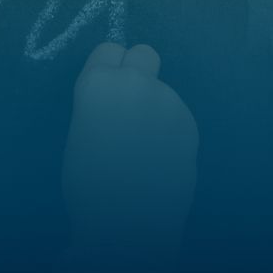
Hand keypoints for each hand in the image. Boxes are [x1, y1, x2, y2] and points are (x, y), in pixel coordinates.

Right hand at [61, 42, 198, 265]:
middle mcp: (135, 83)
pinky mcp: (190, 126)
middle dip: (138, 69)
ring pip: (162, 90)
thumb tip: (121, 101)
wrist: (127, 223)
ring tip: (143, 147)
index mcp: (98, 83)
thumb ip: (103, 104)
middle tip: (130, 101)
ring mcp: (167, 102)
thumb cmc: (88, 182)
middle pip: (144, 54)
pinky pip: (176, 117)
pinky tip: (160, 158)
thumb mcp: (82, 130)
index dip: (109, 67)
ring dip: (154, 107)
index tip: (108, 85)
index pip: (109, 49)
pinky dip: (169, 130)